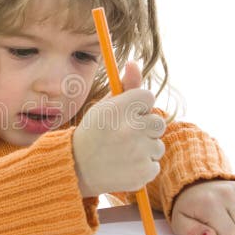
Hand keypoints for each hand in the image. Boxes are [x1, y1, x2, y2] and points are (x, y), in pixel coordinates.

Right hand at [73, 62, 165, 197]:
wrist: (76, 169)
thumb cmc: (93, 133)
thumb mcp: (104, 107)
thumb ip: (124, 86)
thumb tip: (134, 62)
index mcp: (118, 109)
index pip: (148, 97)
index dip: (139, 106)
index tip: (127, 115)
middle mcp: (130, 129)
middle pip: (158, 122)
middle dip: (145, 128)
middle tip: (125, 136)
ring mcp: (139, 152)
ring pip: (158, 145)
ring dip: (145, 149)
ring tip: (123, 152)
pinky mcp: (143, 172)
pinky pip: (155, 165)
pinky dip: (143, 167)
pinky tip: (125, 166)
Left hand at [170, 180, 234, 234]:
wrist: (192, 184)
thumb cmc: (187, 208)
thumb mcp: (180, 223)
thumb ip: (193, 234)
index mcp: (210, 203)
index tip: (208, 227)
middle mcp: (228, 194)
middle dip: (232, 233)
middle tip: (217, 223)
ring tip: (224, 219)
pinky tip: (232, 213)